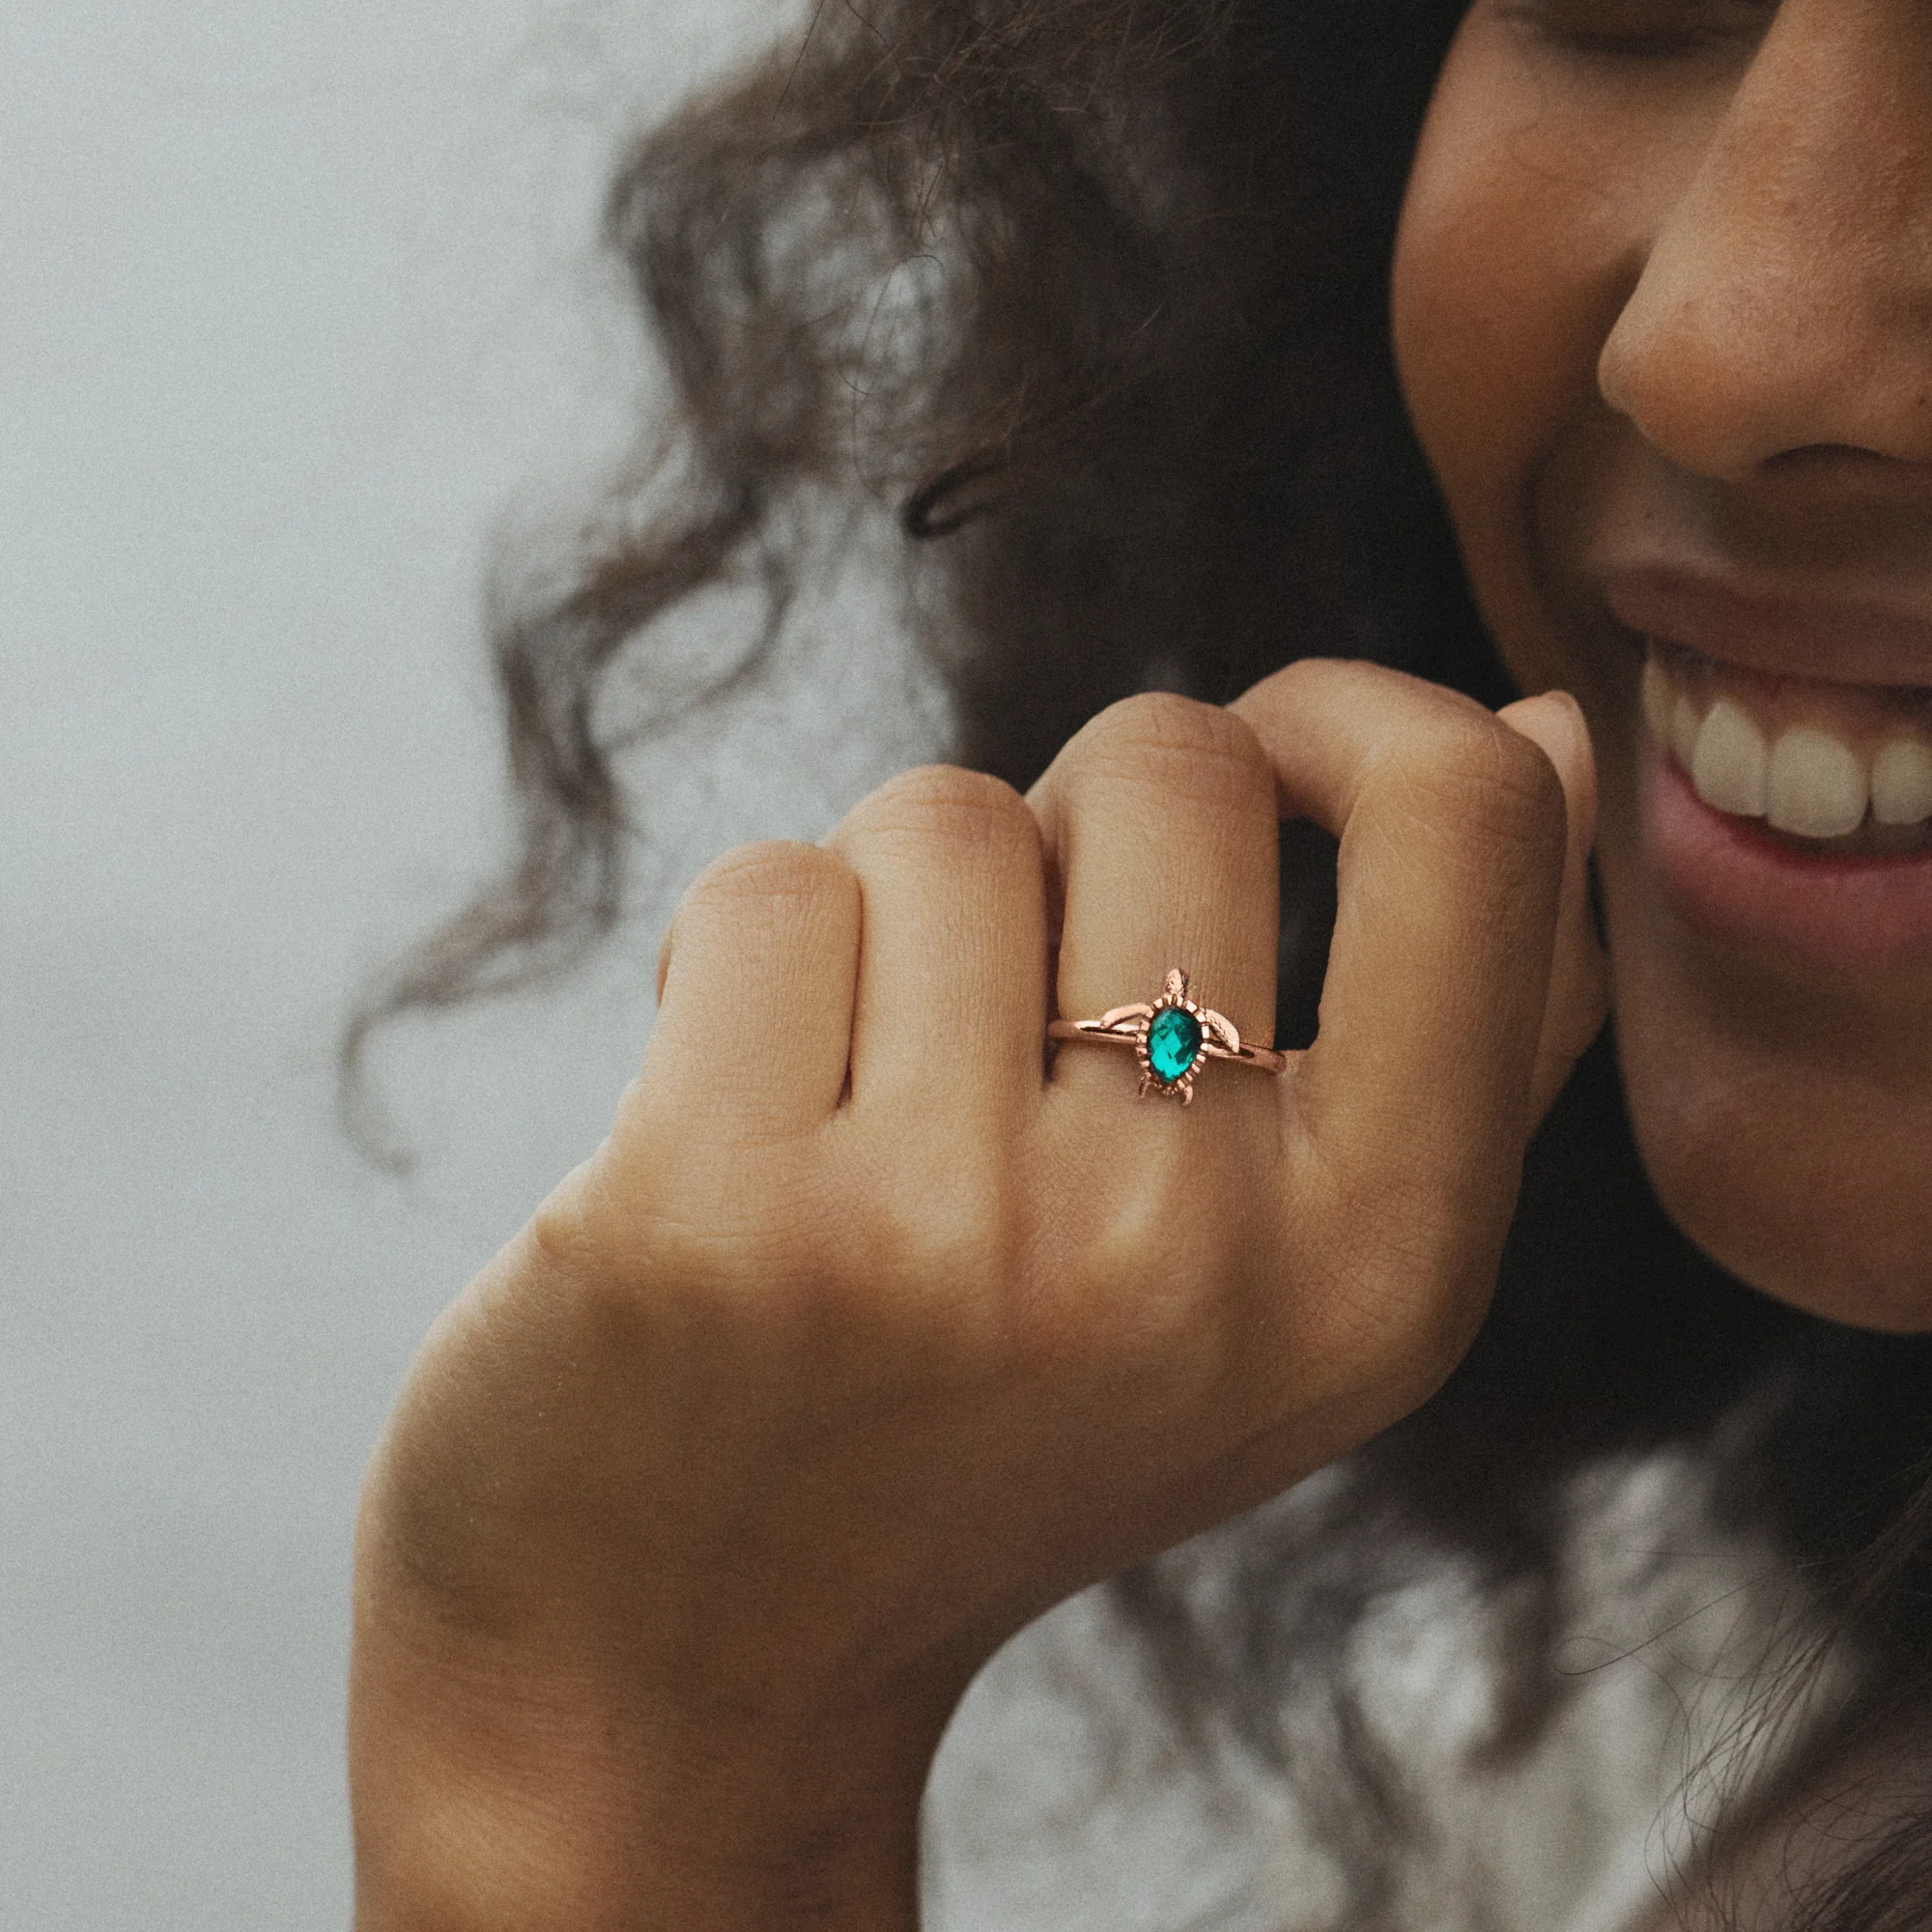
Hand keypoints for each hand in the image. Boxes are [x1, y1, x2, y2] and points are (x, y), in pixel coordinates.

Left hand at [349, 660, 1602, 1929]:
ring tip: (860, 1103)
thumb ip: (1470, 1020)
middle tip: (1002, 1014)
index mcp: (1382, 1262)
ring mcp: (945, 1233)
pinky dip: (735, 965)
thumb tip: (1546, 725)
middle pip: (1168, 763)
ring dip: (892, 919)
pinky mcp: (710, 1213)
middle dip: (1068, 835)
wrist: (701, 1657)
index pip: (1471, 815)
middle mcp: (1187, 1249)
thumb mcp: (1297, 1285)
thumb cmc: (1005, 1426)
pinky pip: (763, 888)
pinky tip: (726, 1123)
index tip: (1255, 776)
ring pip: (944, 817)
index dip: (1350, 723)